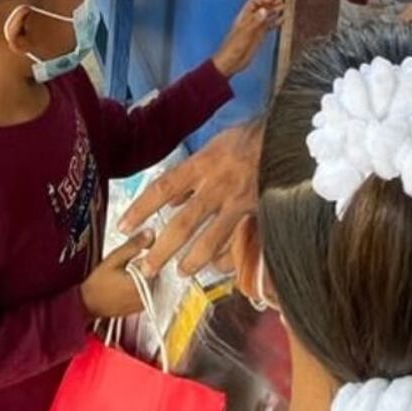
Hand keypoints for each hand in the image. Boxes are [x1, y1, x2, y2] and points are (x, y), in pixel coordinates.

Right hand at [79, 231, 153, 319]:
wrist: (88, 303)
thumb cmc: (98, 283)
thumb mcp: (114, 258)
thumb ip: (134, 246)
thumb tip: (150, 233)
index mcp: (143, 281)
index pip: (159, 261)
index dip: (153, 252)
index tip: (144, 250)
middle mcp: (147, 294)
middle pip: (157, 272)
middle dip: (149, 263)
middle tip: (133, 261)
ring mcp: (145, 302)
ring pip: (154, 281)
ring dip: (146, 274)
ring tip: (129, 272)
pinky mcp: (141, 307)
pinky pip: (149, 291)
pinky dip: (143, 284)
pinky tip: (130, 281)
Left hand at [118, 122, 261, 274]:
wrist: (288, 138)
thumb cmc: (249, 138)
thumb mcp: (214, 146)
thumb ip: (191, 173)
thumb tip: (171, 199)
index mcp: (202, 165)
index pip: (163, 189)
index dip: (141, 209)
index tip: (123, 227)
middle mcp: (217, 186)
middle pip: (183, 223)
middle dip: (162, 249)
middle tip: (146, 268)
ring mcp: (239, 203)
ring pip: (211, 239)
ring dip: (194, 260)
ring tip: (181, 272)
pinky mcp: (258, 213)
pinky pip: (240, 241)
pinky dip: (228, 256)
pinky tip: (217, 267)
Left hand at [212, 0, 283, 76]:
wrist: (230, 62)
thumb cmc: (232, 48)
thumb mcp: (245, 33)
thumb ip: (255, 21)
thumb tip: (264, 10)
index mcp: (243, 17)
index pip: (254, 2)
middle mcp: (250, 21)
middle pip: (261, 7)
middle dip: (271, 2)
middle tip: (281, 0)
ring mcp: (255, 29)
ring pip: (266, 16)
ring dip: (274, 11)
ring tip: (284, 7)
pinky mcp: (258, 37)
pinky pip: (268, 26)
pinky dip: (275, 22)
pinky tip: (281, 20)